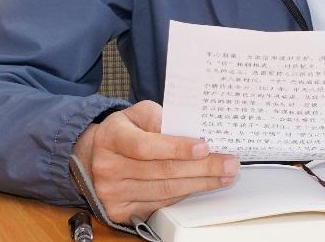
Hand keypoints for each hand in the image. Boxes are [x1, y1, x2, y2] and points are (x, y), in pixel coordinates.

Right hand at [73, 100, 237, 223]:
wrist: (95, 156)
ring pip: (164, 191)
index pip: (145, 146)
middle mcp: (108, 167)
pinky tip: (201, 186)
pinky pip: (159, 204)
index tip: (204, 147)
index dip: (176, 148)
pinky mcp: (120, 211)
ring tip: (224, 176)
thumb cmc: (125, 131)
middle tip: (229, 164)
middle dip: (201, 168)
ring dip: (199, 184)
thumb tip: (191, 132)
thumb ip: (161, 118)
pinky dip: (184, 195)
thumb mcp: (138, 113)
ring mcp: (112, 193)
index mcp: (111, 137)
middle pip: (161, 171)